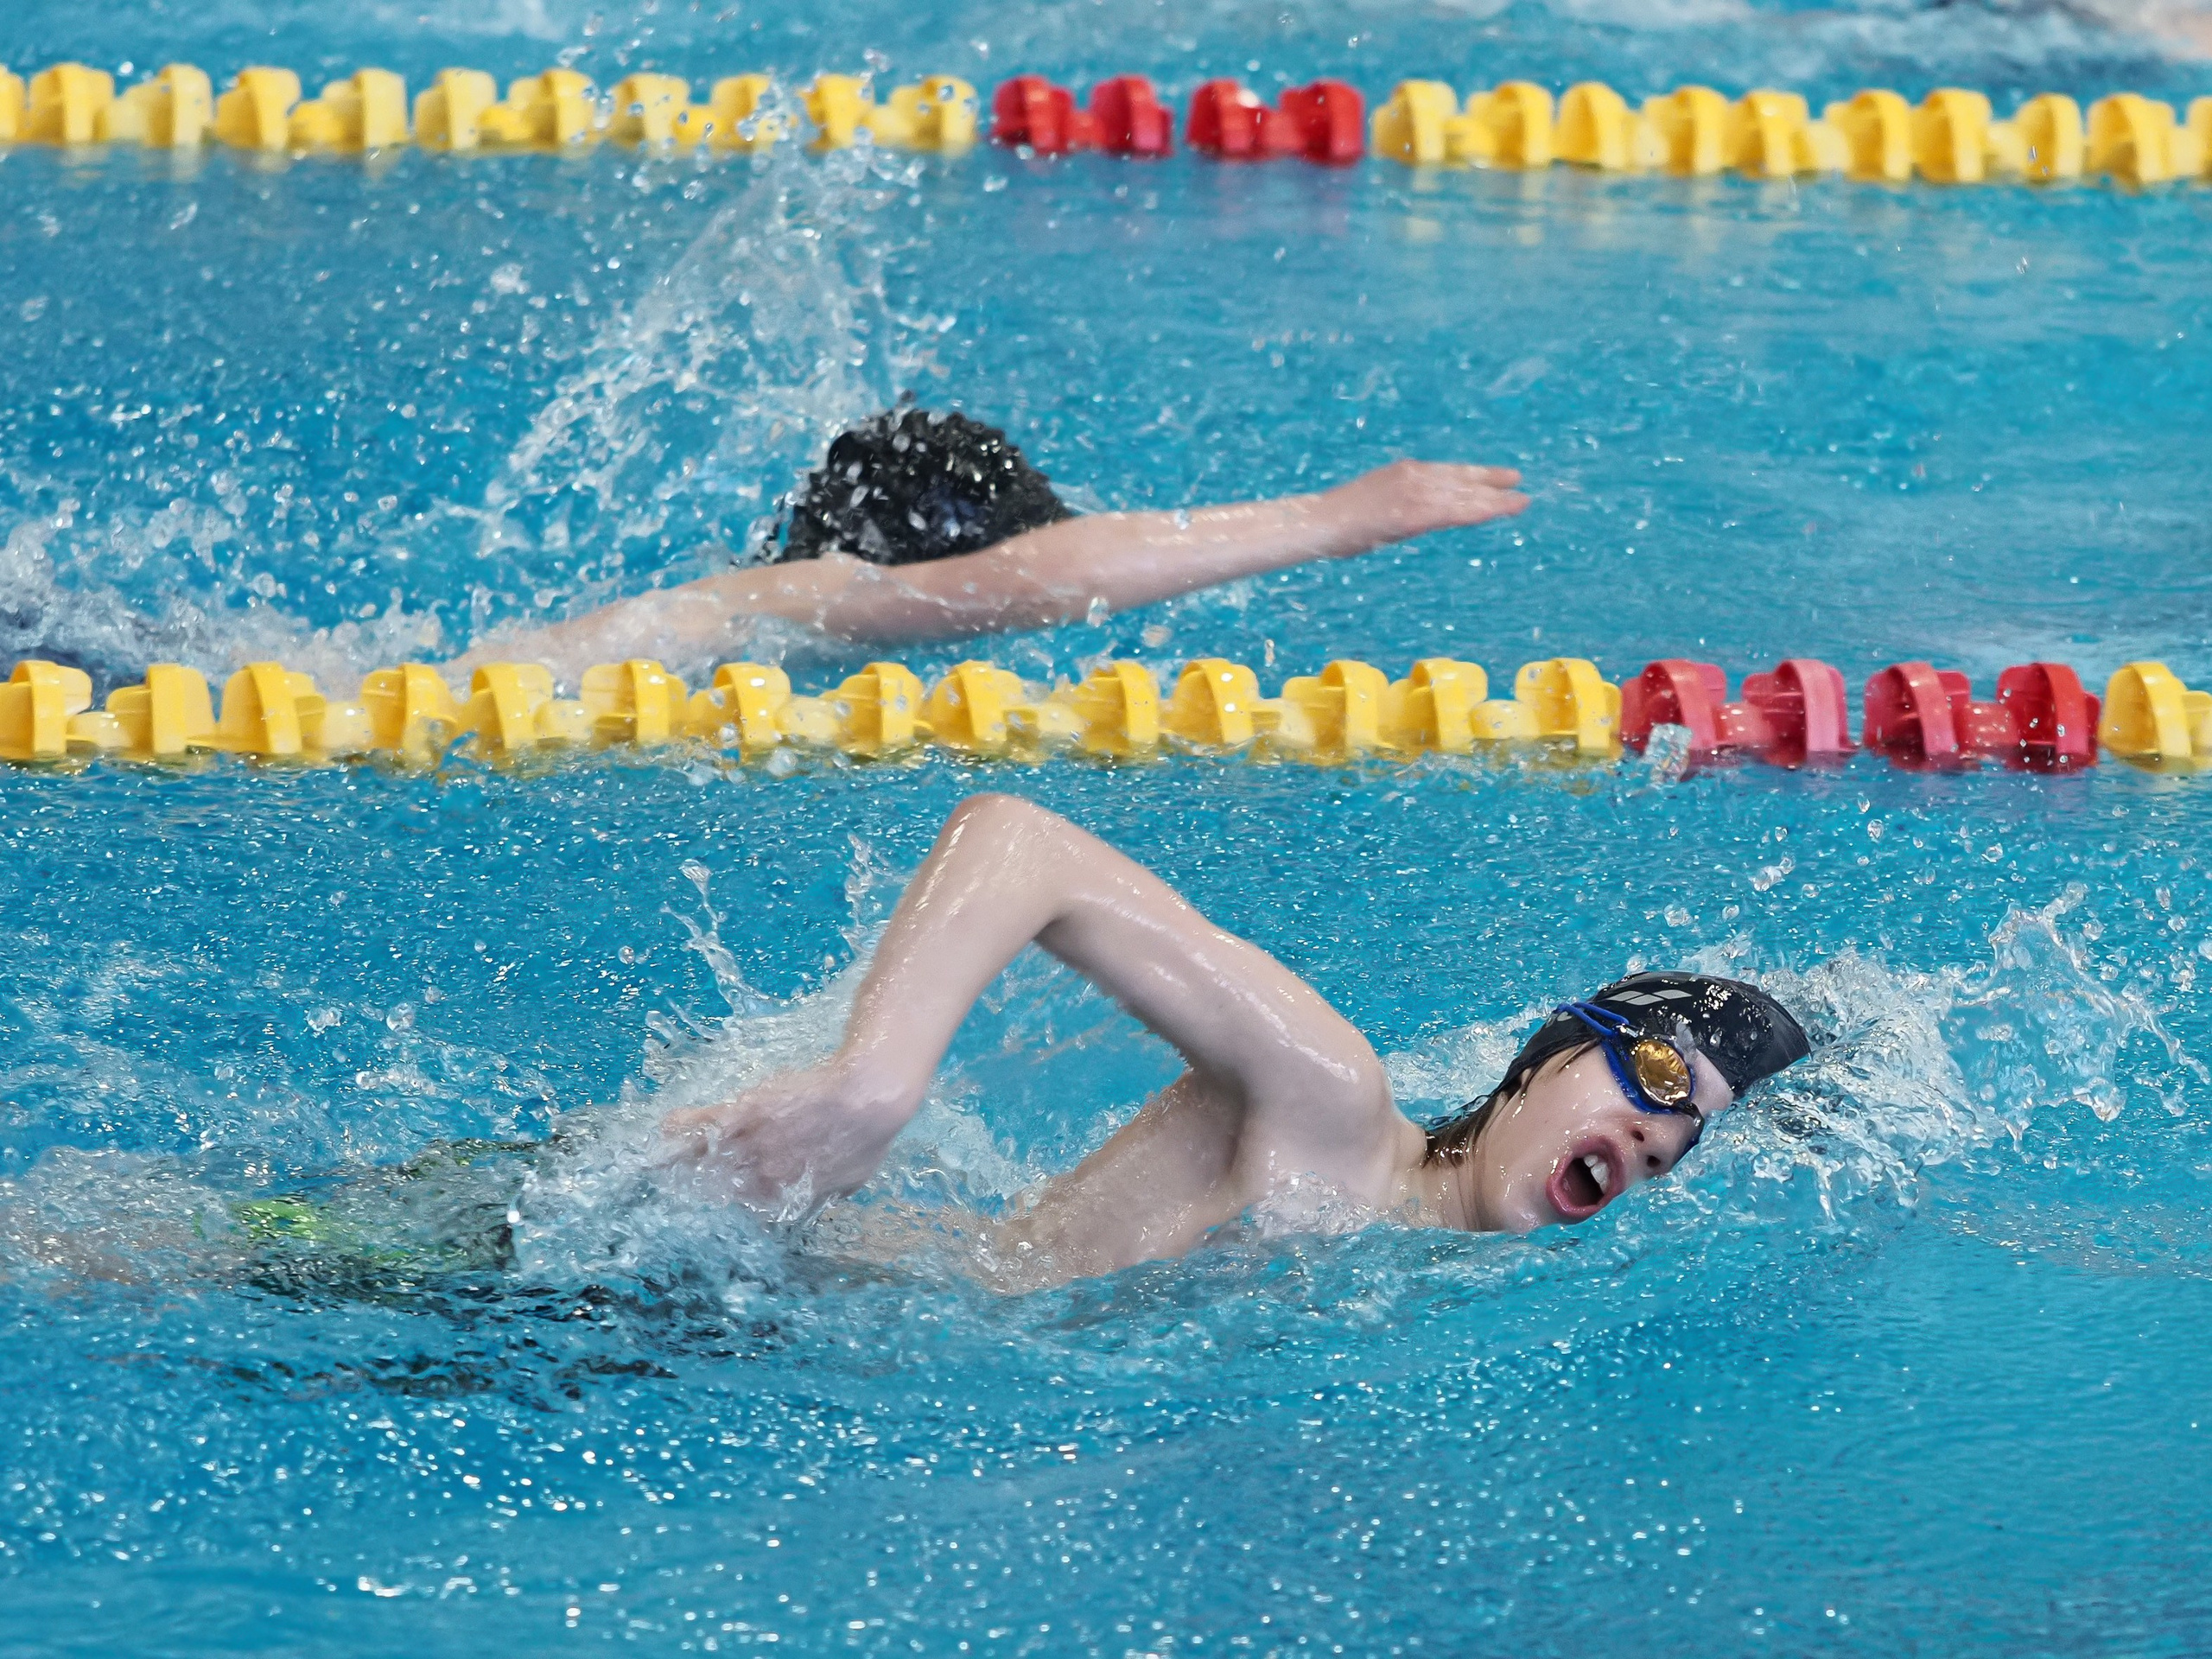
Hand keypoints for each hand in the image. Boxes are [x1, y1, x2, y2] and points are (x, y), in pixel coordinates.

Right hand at [657, 1056, 911, 1213]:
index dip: (737, 1203)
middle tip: (678, 1186)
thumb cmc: (868, 1137)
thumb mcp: (853, 1176)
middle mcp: (761, 1176)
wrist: (866, 1096)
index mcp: (787, 1195)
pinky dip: (683, 1126)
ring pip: (706, 1157)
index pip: (750, 1208)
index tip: (725, 1198)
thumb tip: (827, 1195)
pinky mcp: (745, 1112)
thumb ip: (832, 1190)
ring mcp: (751, 1144)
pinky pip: (705, 1123)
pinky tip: (666, 1127)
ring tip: (656, 1164)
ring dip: (679, 1162)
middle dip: (699, 1187)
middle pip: (719, 1187)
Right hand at [1325, 459, 1528, 545]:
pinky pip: (1454, 512)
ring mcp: (1415, 493)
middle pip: (1461, 479)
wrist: (1318, 522)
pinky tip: (1497, 511)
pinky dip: (1478, 510)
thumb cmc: (1337, 523)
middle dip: (1491, 481)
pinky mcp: (1414, 513)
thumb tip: (1411, 520)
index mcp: (1404, 472)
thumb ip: (1401, 511)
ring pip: (1464, 495)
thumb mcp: (1376, 510)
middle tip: (1518, 483)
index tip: (1497, 476)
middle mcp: (1414, 476)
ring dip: (1494, 498)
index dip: (1475, 475)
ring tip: (1520, 501)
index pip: (1448, 472)